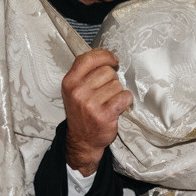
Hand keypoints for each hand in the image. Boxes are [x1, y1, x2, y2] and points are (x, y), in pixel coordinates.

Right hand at [62, 49, 132, 175]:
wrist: (82, 140)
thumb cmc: (81, 112)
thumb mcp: (74, 90)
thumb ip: (86, 72)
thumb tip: (106, 56)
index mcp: (69, 82)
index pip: (88, 58)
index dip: (105, 56)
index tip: (113, 59)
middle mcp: (78, 91)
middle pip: (107, 71)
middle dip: (112, 79)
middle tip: (106, 92)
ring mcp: (91, 103)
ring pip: (117, 84)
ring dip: (118, 92)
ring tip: (110, 101)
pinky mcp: (105, 114)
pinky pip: (125, 96)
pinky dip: (126, 100)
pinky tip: (119, 106)